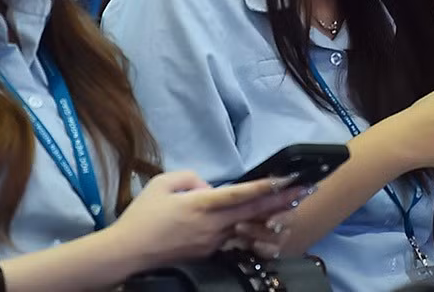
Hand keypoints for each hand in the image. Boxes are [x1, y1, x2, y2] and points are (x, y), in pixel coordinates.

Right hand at [108, 171, 299, 270]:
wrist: (128, 253)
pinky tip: (267, 233)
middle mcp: (212, 226)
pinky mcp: (208, 256)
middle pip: (253, 212)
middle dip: (281, 200)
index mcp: (201, 205)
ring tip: (293, 212)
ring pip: (247, 229)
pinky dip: (252, 236)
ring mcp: (211, 244)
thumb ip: (189, 178)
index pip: (239, 194)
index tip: (286, 179)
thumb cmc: (142, 216)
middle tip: (306, 190)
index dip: (265, 186)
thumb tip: (208, 187)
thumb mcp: (162, 184)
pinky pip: (234, 242)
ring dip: (272, 220)